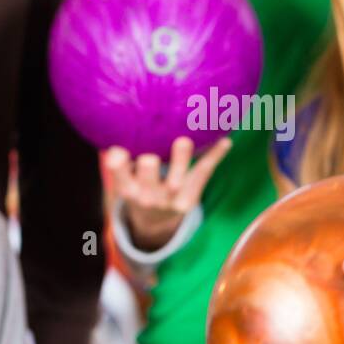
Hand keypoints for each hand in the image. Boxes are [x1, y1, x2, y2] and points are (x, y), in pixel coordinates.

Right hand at [104, 135, 230, 250]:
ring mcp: (171, 198)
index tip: (119, 151)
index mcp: (127, 188)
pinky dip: (215, 156)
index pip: (119, 173)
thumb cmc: (138, 188)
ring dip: (180, 158)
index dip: (118, 164)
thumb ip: (122, 158)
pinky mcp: (190, 198)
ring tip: (184, 140)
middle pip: (147, 175)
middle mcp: (147, 195)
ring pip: (176, 177)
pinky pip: (203, 173)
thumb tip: (121, 120)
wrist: (155, 223)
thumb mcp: (125, 180)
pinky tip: (225, 142)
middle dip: (148, 164)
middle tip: (151, 154)